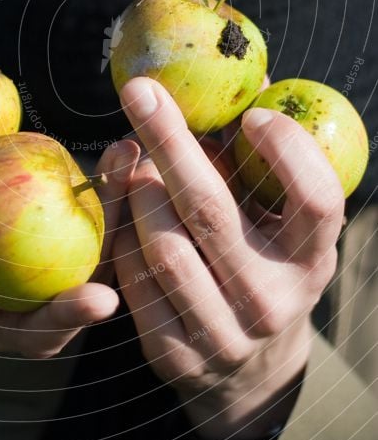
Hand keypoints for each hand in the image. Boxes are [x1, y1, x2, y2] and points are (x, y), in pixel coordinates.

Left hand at [113, 78, 343, 439]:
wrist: (248, 364)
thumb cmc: (261, 258)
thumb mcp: (278, 215)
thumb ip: (261, 154)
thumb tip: (251, 74)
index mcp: (312, 257)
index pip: (316, 199)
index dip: (287, 149)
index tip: (252, 113)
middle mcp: (274, 299)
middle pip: (211, 209)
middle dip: (168, 139)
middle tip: (140, 91)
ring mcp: (224, 334)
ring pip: (162, 245)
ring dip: (137, 190)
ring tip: (138, 165)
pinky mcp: (175, 356)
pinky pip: (133, 279)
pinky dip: (122, 233)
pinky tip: (128, 213)